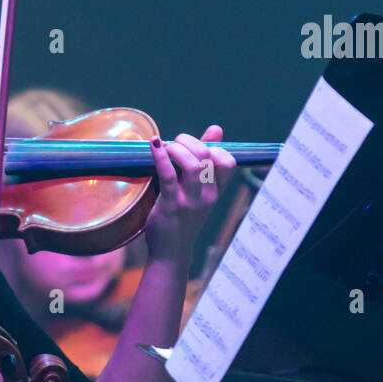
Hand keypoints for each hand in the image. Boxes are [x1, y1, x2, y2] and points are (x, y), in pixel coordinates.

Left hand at [143, 125, 236, 263]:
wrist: (171, 252)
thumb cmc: (183, 217)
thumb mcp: (199, 189)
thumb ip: (205, 160)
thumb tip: (216, 129)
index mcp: (216, 191)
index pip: (228, 162)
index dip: (213, 147)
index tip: (195, 148)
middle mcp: (208, 195)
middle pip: (209, 156)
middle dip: (190, 141)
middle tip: (175, 143)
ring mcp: (191, 200)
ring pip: (194, 164)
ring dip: (177, 147)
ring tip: (165, 146)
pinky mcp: (172, 204)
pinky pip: (169, 174)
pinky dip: (161, 156)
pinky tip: (154, 145)